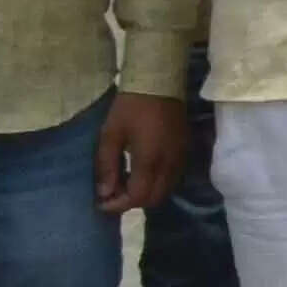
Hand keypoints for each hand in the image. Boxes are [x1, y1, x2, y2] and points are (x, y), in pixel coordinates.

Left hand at [91, 90, 184, 217]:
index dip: (118, 204)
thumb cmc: (130, 107)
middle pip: (154, 198)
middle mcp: (169, 164)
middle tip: (112, 194)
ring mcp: (180, 158)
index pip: (137, 196)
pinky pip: (172, 178)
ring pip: (165, 190)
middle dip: (132, 202)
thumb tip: (104, 193)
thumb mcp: (110, 134)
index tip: (101, 202)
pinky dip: (156, 183)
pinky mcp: (185, 151)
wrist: (160, 83)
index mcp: (149, 160)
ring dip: (146, 193)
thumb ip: (107, 166)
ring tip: (125, 183)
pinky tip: (141, 172)